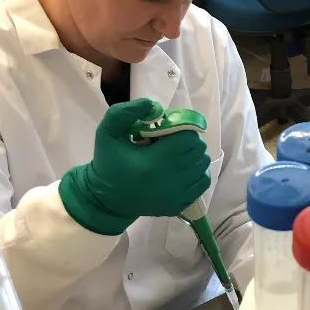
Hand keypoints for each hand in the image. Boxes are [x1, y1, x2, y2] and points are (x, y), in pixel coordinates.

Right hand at [59, 98, 211, 234]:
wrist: (106, 200)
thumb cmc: (108, 163)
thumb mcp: (107, 133)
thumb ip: (125, 113)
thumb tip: (153, 105)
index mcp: (152, 163)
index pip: (188, 139)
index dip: (182, 129)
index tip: (168, 131)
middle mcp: (169, 181)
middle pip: (198, 151)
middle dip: (188, 141)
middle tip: (171, 142)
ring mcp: (177, 196)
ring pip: (203, 165)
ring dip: (193, 156)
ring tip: (175, 156)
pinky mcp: (180, 205)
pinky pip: (203, 183)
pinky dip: (196, 173)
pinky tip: (181, 170)